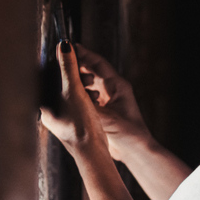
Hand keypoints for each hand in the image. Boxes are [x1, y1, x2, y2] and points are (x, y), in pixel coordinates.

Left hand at [40, 41, 107, 156]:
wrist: (91, 151)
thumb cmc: (80, 124)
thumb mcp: (74, 91)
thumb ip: (68, 68)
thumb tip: (63, 46)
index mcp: (43, 102)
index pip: (47, 75)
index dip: (60, 64)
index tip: (73, 57)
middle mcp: (47, 110)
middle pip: (60, 83)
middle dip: (75, 76)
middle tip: (87, 78)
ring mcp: (59, 116)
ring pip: (69, 92)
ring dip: (82, 86)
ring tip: (92, 88)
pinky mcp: (71, 121)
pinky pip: (77, 101)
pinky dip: (86, 97)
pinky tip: (95, 98)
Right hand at [74, 44, 150, 159]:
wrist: (137, 152)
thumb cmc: (128, 135)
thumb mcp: (106, 118)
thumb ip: (88, 105)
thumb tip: (71, 93)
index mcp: (117, 86)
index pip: (98, 63)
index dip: (84, 54)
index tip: (70, 46)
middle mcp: (114, 89)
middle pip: (93, 70)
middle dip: (78, 64)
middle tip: (62, 60)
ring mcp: (110, 99)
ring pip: (91, 82)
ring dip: (79, 79)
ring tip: (64, 77)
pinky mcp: (106, 109)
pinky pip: (90, 95)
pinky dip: (81, 92)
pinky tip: (71, 94)